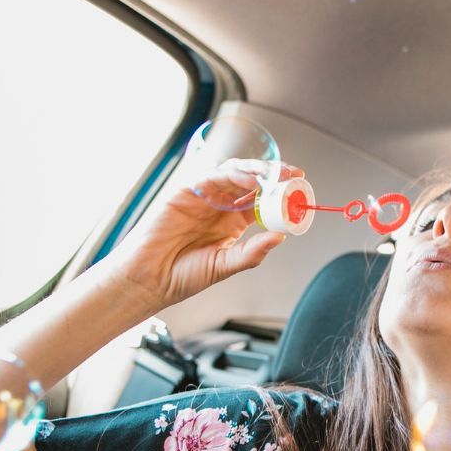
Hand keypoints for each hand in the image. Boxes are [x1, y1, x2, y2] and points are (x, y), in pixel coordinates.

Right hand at [105, 159, 301, 310]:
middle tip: (294, 175)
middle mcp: (221, 206)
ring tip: (276, 175)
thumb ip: (252, 253)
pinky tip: (251, 181)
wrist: (150, 278)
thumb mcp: (225, 266)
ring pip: (236, 173)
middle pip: (253, 182)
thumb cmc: (183, 275)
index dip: (281, 194)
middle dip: (275, 175)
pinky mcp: (188, 190)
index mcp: (234, 221)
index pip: (263, 200)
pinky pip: (214, 175)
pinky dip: (234, 174)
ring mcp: (205, 196)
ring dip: (258, 171)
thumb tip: (280, 238)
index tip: (300, 191)